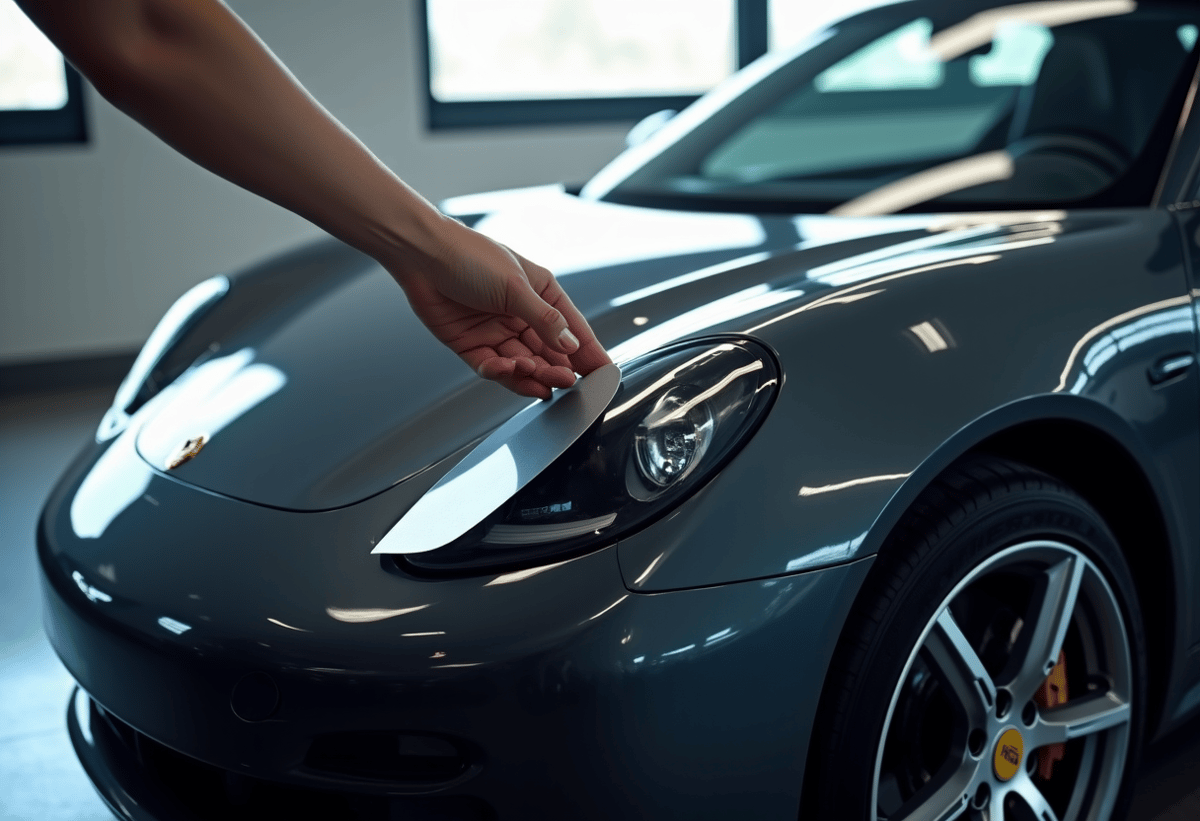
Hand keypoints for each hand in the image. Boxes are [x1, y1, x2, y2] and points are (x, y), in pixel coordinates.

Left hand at [387, 219, 611, 399]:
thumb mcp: (516, 286)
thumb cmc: (469, 256)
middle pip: (549, 353)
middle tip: (566, 381)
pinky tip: (507, 370)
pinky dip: (502, 374)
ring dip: (531, 373)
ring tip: (538, 378)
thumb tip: (571, 346)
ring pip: (524, 365)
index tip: (604, 375)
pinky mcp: (473, 346)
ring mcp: (498, 332)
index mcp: (541, 294)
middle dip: (558, 369)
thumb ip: (545, 320)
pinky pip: (494, 368)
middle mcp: (522, 315)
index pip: (573, 329)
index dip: (589, 353)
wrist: (422, 255)